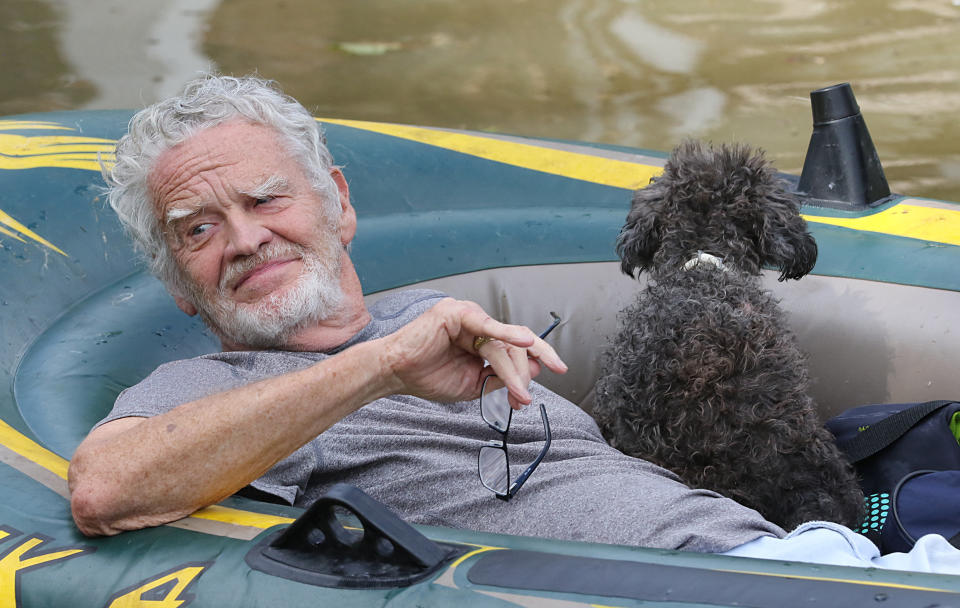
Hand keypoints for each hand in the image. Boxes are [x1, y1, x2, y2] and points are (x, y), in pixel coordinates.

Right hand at [380, 298, 566, 406]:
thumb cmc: (427, 376)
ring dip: (513, 370)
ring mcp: (467, 315)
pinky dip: (506, 334)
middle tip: (524, 396)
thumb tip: (534, 372)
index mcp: (482, 337)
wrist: (395, 374)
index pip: (516, 345)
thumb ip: (500, 377)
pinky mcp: (456, 313)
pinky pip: (486, 326)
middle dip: (525, 372)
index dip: (537, 359)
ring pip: (502, 343)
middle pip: (514, 344)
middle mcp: (477, 323)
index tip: (558, 372)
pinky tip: (524, 342)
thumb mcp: (473, 384)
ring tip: (518, 391)